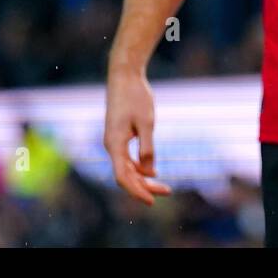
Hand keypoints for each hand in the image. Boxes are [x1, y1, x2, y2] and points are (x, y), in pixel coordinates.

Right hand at [104, 66, 172, 205]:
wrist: (124, 76)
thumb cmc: (136, 96)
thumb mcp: (146, 123)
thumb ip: (147, 148)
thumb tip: (149, 172)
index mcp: (115, 144)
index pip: (123, 177)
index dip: (137, 191)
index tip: (152, 201)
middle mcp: (111, 146)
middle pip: (126, 175)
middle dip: (144, 187)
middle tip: (167, 192)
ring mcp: (113, 141)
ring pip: (127, 168)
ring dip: (142, 178)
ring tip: (163, 186)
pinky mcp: (118, 136)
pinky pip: (127, 159)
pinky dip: (139, 167)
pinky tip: (152, 171)